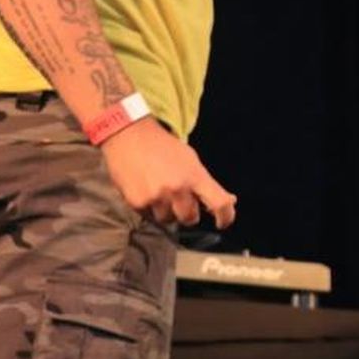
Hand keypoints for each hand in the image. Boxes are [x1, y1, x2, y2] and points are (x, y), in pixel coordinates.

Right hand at [100, 117, 237, 228]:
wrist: (129, 135)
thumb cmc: (162, 146)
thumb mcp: (190, 159)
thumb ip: (206, 182)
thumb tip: (229, 201)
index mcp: (195, 175)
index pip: (219, 203)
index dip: (225, 217)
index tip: (223, 222)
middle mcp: (177, 188)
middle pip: (190, 218)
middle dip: (188, 213)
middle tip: (180, 199)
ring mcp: (157, 197)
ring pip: (168, 219)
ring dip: (166, 210)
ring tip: (159, 190)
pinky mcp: (138, 203)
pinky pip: (149, 216)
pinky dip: (150, 207)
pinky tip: (146, 189)